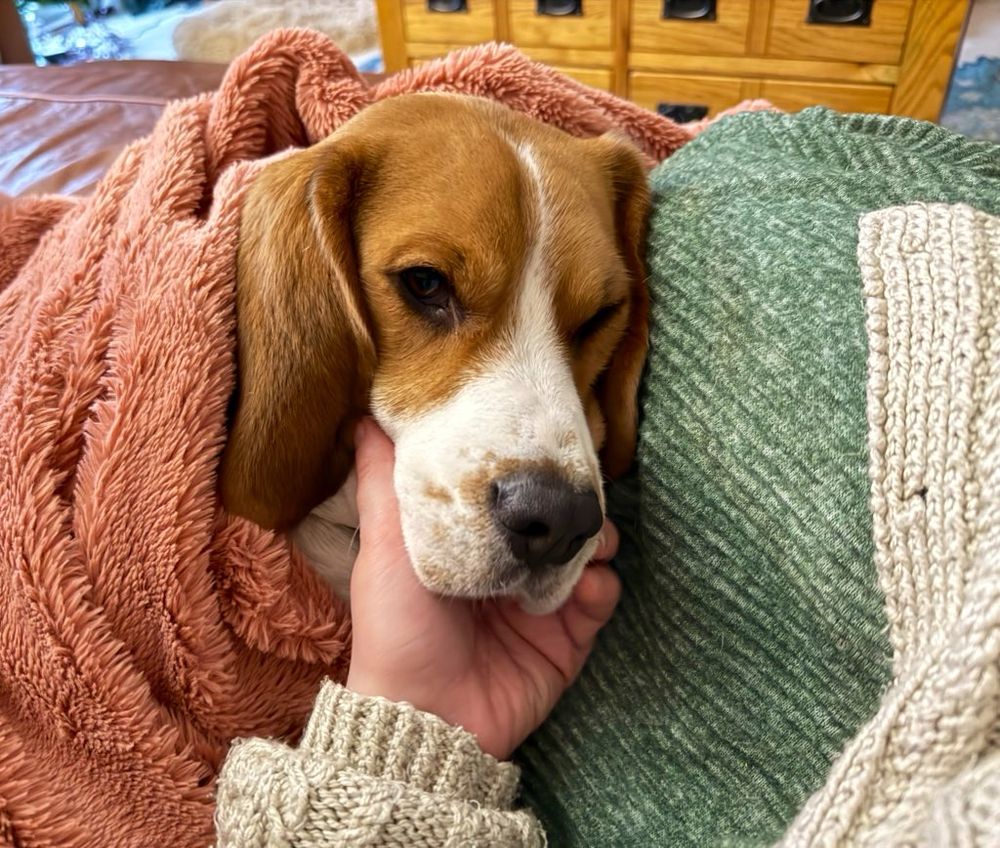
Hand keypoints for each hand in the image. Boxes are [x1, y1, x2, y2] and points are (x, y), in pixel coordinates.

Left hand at [346, 418, 620, 759]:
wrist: (424, 716)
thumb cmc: (397, 627)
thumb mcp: (384, 546)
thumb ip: (382, 483)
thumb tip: (366, 419)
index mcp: (470, 547)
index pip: (510, 498)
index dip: (529, 474)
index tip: (542, 448)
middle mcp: (508, 571)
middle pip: (554, 521)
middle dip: (570, 504)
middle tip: (574, 495)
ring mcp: (541, 605)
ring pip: (586, 553)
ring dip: (594, 539)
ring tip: (588, 539)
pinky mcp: (567, 640)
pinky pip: (600, 600)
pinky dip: (601, 586)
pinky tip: (587, 584)